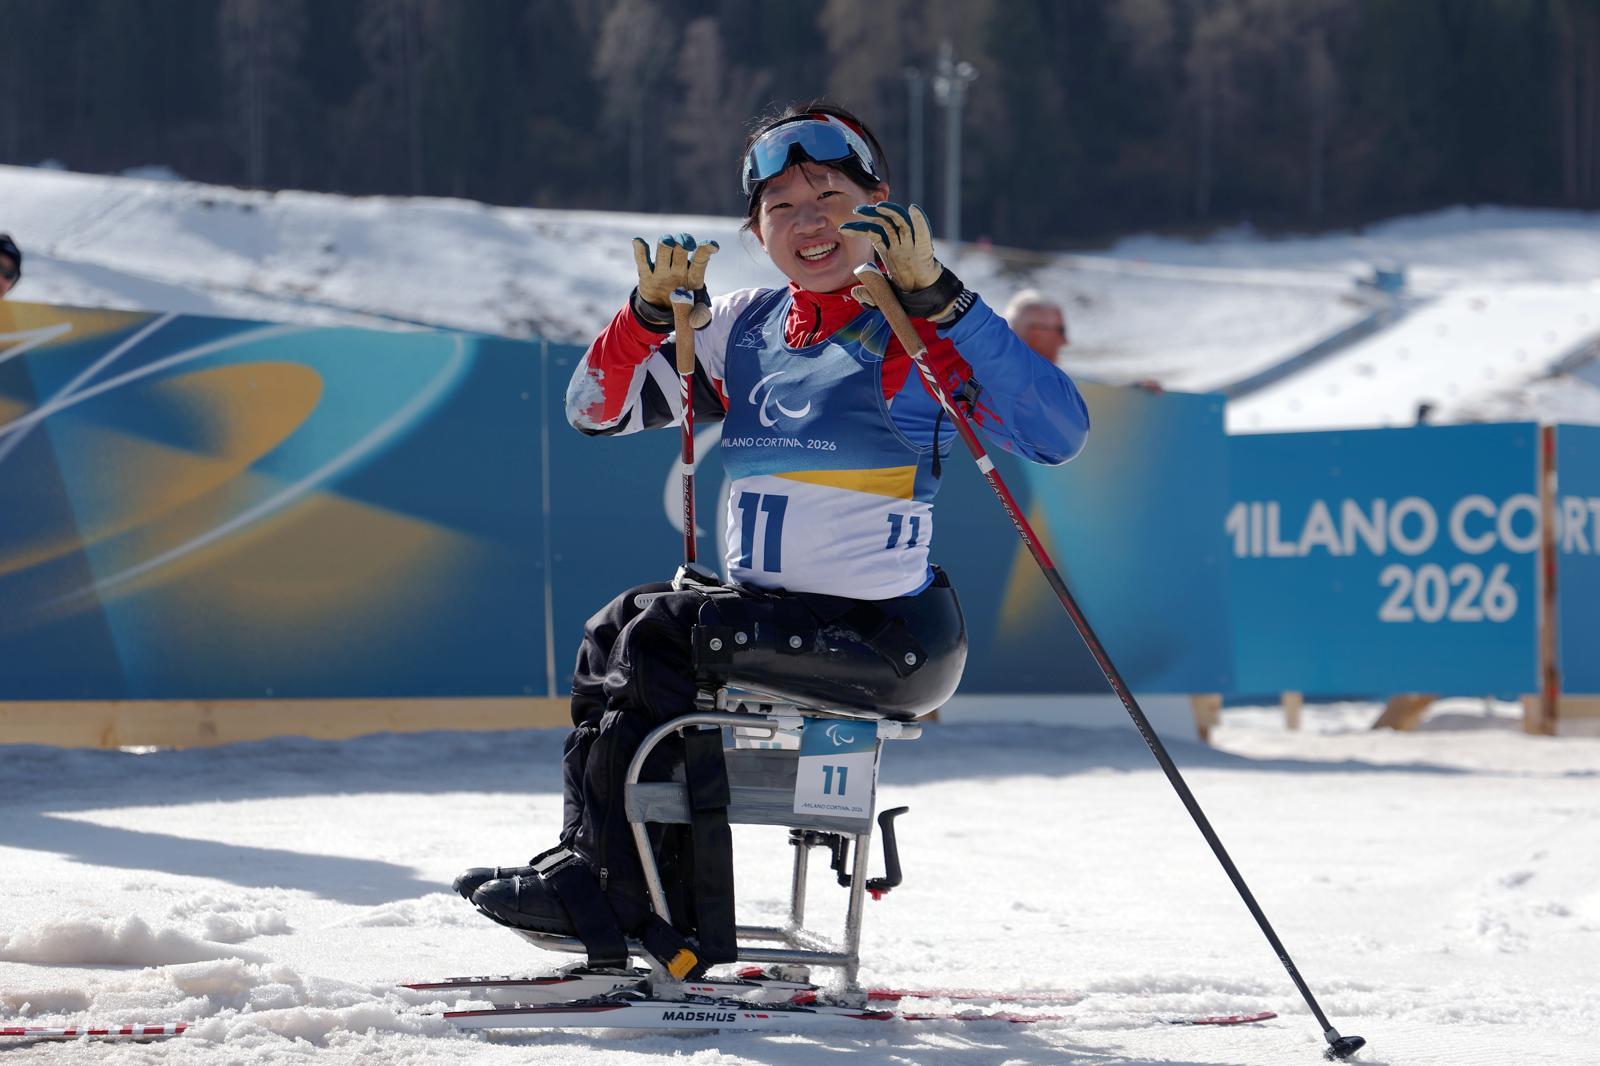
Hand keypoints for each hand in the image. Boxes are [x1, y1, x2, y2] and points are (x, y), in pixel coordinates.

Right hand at [630, 233, 717, 331]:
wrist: (662, 311)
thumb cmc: (684, 308)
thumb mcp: (695, 315)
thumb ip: (699, 317)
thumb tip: (695, 321)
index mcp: (693, 276)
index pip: (700, 260)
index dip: (706, 250)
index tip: (713, 245)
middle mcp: (678, 268)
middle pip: (681, 250)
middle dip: (684, 244)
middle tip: (687, 245)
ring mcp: (662, 270)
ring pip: (664, 251)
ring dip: (666, 244)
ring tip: (668, 243)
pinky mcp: (646, 276)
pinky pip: (643, 262)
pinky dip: (640, 251)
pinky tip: (637, 241)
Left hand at [839, 202, 964, 321]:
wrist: (925, 298)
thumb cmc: (905, 293)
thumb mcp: (883, 295)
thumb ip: (870, 294)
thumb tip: (855, 292)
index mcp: (888, 249)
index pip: (872, 232)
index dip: (858, 228)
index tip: (842, 228)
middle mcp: (899, 243)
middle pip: (885, 222)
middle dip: (871, 214)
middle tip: (858, 209)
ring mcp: (911, 245)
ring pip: (901, 223)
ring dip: (891, 212)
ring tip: (879, 206)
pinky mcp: (924, 250)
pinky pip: (922, 233)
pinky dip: (919, 220)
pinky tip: (913, 210)